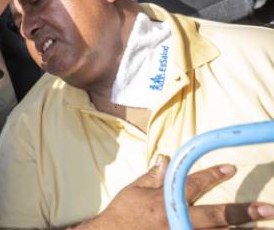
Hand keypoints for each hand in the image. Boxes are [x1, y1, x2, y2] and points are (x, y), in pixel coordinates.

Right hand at [77, 156, 273, 228]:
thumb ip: (153, 176)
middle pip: (216, 216)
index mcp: (164, 202)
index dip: (213, 175)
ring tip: (266, 228)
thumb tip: (167, 159)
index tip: (231, 168)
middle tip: (268, 209)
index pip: (193, 184)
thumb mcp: (134, 190)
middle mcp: (176, 221)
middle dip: (244, 212)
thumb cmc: (122, 214)